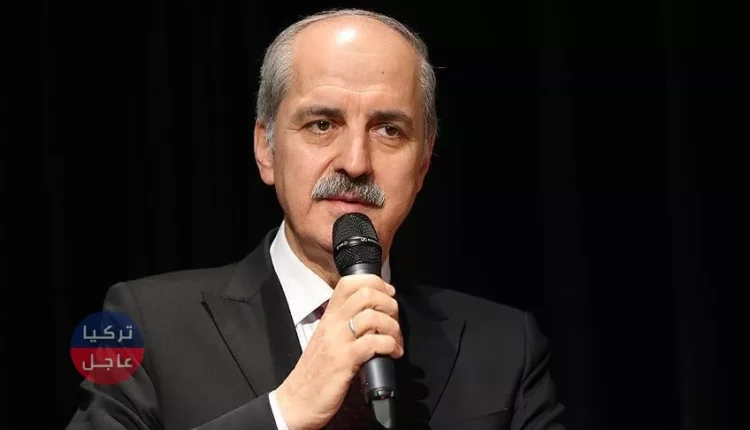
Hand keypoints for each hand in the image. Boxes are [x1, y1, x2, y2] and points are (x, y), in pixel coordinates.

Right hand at [275, 274, 402, 429]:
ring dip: (393, 327)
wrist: (298, 400)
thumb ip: (345, 324)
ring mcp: (338, 341)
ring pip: (372, 316)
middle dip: (389, 304)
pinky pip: (374, 342)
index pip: (349, 283)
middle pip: (365, 294)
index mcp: (329, 316)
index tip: (388, 294)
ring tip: (396, 341)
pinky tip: (393, 354)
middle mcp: (333, 324)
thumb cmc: (316, 372)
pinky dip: (390, 345)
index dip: (374, 282)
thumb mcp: (328, 339)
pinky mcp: (344, 360)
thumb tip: (373, 316)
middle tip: (394, 320)